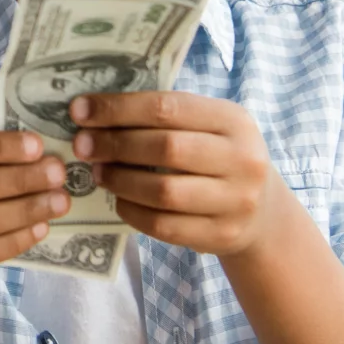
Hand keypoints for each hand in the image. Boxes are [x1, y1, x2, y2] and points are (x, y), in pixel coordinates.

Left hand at [71, 91, 291, 258]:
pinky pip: (164, 225)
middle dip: (115, 144)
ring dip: (120, 180)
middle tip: (82, 145)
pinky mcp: (221, 235)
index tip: (81, 110)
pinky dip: (133, 211)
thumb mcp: (210, 127)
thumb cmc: (219, 157)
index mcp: (233, 120)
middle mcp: (242, 159)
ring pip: (163, 191)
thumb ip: (166, 116)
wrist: (263, 212)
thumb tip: (96, 109)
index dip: (119, 108)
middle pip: (165, 148)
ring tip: (98, 172)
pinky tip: (119, 200)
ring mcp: (236, 201)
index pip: (168, 108)